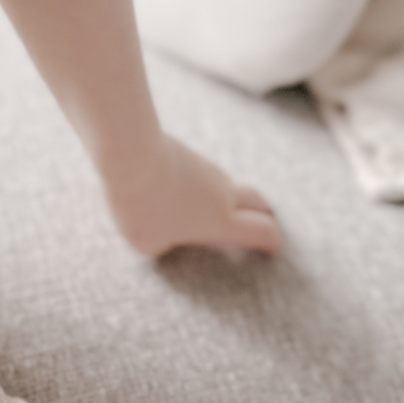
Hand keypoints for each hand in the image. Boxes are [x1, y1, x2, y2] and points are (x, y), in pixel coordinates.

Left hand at [102, 133, 281, 258]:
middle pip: (258, 201)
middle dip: (263, 213)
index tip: (271, 249)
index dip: (272, 242)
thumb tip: (163, 238)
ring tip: (212, 207)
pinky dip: (204, 182)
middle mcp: (223, 193)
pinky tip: (184, 187)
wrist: (132, 154)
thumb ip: (163, 246)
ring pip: (230, 183)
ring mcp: (207, 169)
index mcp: (222, 222)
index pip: (263, 232)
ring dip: (230, 195)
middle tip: (259, 222)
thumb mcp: (149, 243)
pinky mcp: (188, 152)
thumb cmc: (141, 205)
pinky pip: (205, 170)